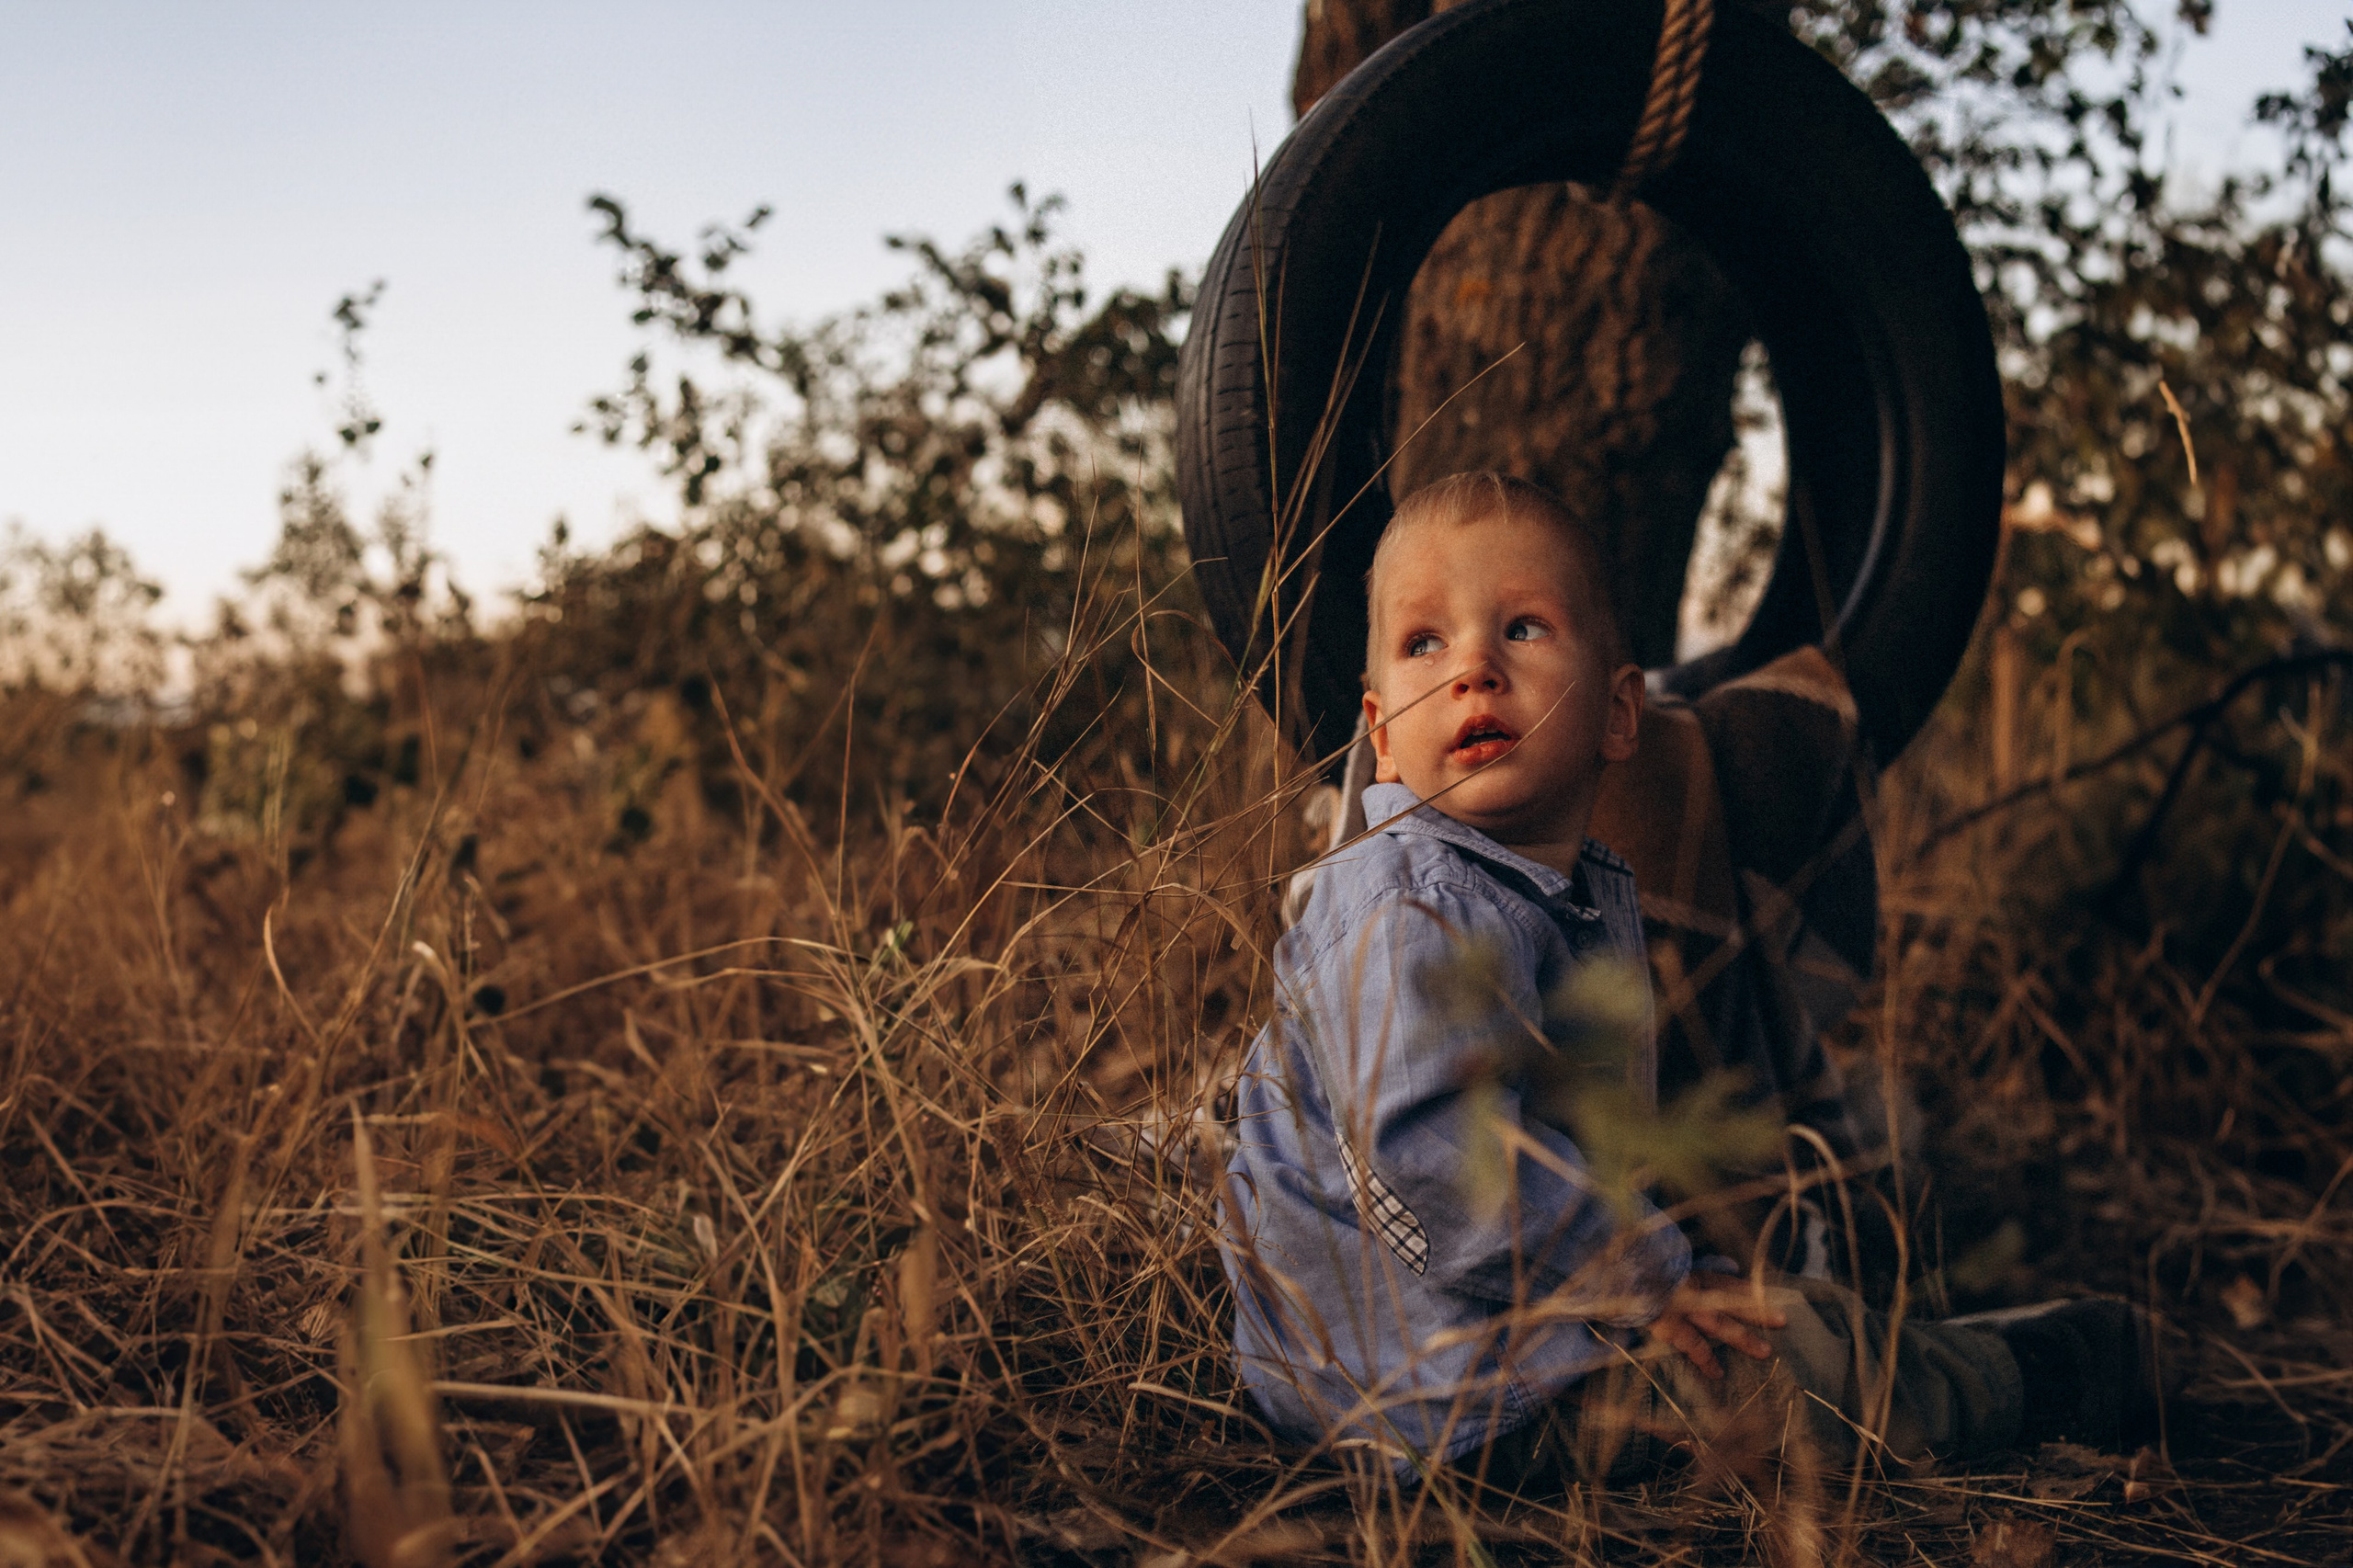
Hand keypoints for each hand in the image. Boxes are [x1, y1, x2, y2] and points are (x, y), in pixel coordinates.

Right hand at [1647, 1273, 1786, 1379]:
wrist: (1619, 1274)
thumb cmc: (1640, 1270)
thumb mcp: (1664, 1263)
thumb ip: (1688, 1269)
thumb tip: (1728, 1268)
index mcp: (1692, 1273)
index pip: (1728, 1281)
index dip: (1749, 1290)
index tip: (1771, 1297)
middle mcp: (1693, 1288)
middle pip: (1732, 1300)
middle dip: (1757, 1311)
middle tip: (1783, 1320)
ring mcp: (1683, 1307)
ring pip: (1720, 1324)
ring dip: (1743, 1338)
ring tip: (1765, 1352)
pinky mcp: (1670, 1325)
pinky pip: (1693, 1345)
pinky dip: (1706, 1359)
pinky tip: (1718, 1373)